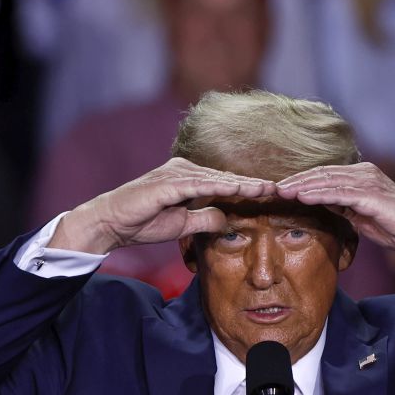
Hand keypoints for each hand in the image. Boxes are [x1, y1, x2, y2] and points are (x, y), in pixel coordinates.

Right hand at [52, 159, 274, 254]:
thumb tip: (227, 220)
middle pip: (227, 176)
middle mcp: (185, 170)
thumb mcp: (182, 224)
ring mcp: (175, 173)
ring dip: (244, 183)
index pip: (227, 183)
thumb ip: (205, 219)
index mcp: (190, 178)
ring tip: (269, 189)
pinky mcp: (166, 183)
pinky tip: (240, 190)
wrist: (111, 223)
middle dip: (255, 183)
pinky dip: (221, 186)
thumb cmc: (143, 222)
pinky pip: (200, 184)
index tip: (276, 195)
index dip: (252, 189)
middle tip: (283, 187)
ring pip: (218, 178)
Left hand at [275, 163, 394, 284]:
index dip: (300, 181)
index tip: (279, 190)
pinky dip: (320, 193)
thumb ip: (341, 206)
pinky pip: (341, 193)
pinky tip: (303, 196)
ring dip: (303, 185)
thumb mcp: (360, 216)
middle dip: (295, 180)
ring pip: (328, 180)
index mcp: (360, 176)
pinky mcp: (373, 196)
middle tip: (272, 188)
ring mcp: (369, 182)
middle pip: (322, 174)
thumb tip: (318, 203)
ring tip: (282, 191)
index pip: (324, 175)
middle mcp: (364, 173)